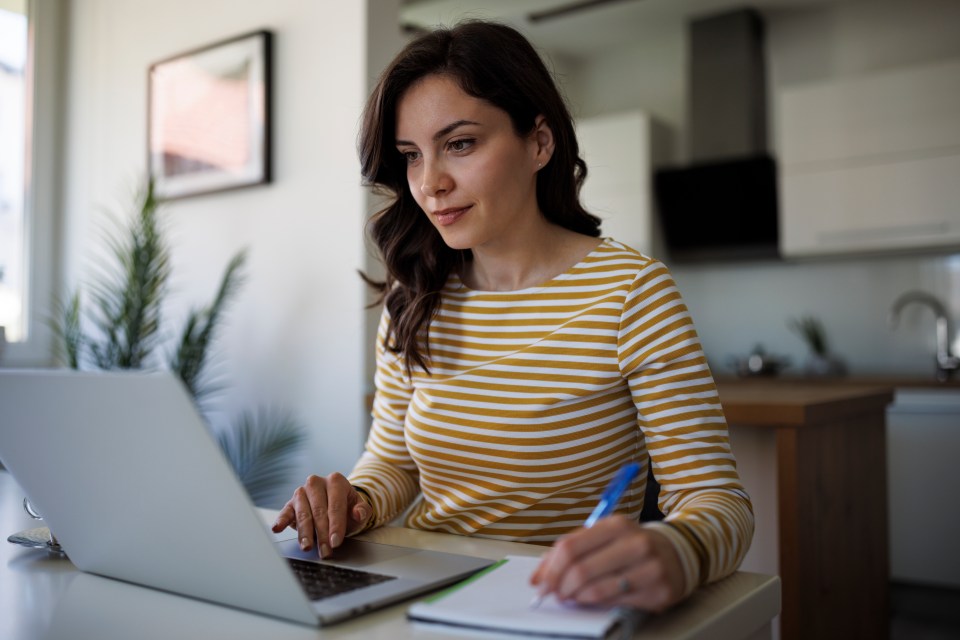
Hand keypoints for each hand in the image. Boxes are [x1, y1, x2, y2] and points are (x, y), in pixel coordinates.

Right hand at [271, 472, 372, 557]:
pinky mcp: (290, 502)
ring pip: (303, 514)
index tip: (336, 542)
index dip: (336, 525)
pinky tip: (277, 528)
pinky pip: (285, 512)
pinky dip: (281, 520)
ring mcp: (302, 491)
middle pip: (319, 511)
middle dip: (322, 534)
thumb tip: (359, 513)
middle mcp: (316, 483)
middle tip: (325, 551)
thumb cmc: (347, 507)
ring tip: (307, 547)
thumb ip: (363, 510)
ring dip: (305, 533)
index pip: (336, 506)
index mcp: (336, 481)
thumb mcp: (359, 508)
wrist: (334, 505)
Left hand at [530, 515, 685, 611]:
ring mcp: (649, 568)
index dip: (550, 569)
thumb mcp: (603, 537)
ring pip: (596, 590)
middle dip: (559, 586)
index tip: (540, 583)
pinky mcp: (658, 591)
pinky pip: (615, 602)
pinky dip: (595, 604)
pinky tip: (592, 599)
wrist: (676, 554)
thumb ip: (570, 550)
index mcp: (616, 524)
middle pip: (580, 570)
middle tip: (554, 594)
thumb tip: (538, 577)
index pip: (570, 547)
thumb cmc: (630, 546)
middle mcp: (635, 543)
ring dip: (576, 597)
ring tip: (572, 596)